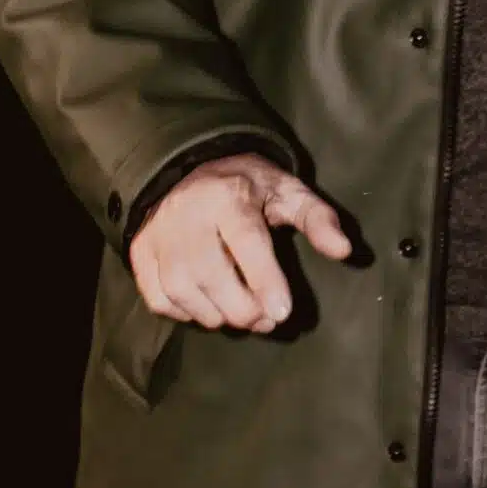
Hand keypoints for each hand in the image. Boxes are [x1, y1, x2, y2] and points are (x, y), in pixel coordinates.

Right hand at [132, 152, 352, 328]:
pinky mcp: (141, 253)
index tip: (282, 312)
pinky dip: (184, 313)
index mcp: (228, 196)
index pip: (246, 242)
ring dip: (216, 315)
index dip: (264, 280)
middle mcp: (187, 215)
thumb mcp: (286, 192)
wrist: (185, 168)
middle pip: (212, 274)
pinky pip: (158, 298)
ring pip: (183, 291)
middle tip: (266, 319)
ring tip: (240, 314)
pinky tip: (206, 306)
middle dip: (243, 308)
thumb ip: (317, 219)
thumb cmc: (245, 187)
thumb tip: (345, 250)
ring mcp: (159, 236)